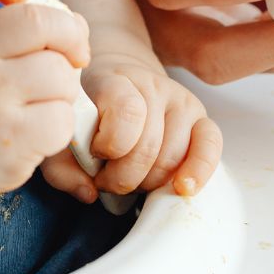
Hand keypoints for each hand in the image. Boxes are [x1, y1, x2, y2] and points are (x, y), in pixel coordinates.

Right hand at [0, 0, 90, 196]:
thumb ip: (7, 20)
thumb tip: (74, 25)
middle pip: (46, 24)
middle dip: (69, 38)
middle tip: (66, 55)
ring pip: (62, 76)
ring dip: (62, 89)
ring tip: (35, 100)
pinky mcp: (9, 140)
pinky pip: (62, 118)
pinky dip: (58, 124)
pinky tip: (32, 129)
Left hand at [39, 53, 222, 200]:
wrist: (117, 80)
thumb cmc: (88, 112)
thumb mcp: (63, 131)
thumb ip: (61, 165)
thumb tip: (88, 193)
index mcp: (113, 80)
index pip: (127, 111)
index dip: (110, 145)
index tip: (95, 154)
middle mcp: (151, 84)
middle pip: (149, 146)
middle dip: (124, 177)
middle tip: (108, 179)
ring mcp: (180, 99)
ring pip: (173, 157)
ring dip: (149, 182)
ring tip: (131, 177)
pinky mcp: (201, 117)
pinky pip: (211, 145)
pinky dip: (199, 170)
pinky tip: (183, 187)